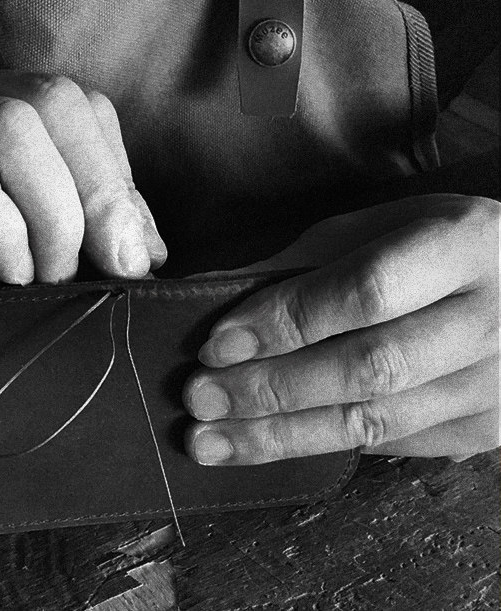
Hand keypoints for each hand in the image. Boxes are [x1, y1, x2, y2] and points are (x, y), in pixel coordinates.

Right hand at [0, 58, 164, 349]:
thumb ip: (66, 224)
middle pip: (53, 101)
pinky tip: (6, 273)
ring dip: (51, 213)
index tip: (132, 253)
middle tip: (103, 268)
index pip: (79, 103)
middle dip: (99, 192)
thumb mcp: (4, 236)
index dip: (118, 176)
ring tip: (47, 274)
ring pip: (7, 126)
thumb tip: (144, 249)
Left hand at [183, 194, 498, 463]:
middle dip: (270, 388)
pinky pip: (391, 444)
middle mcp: (490, 319)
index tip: (216, 344)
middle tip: (199, 398)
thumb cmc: (432, 243)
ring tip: (210, 441)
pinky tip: (266, 444)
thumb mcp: (374, 227)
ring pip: (376, 420)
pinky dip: (321, 445)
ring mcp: (496, 384)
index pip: (364, 291)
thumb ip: (300, 261)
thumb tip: (208, 296)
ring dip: (280, 435)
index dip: (285, 321)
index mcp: (463, 245)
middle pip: (368, 366)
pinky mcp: (487, 429)